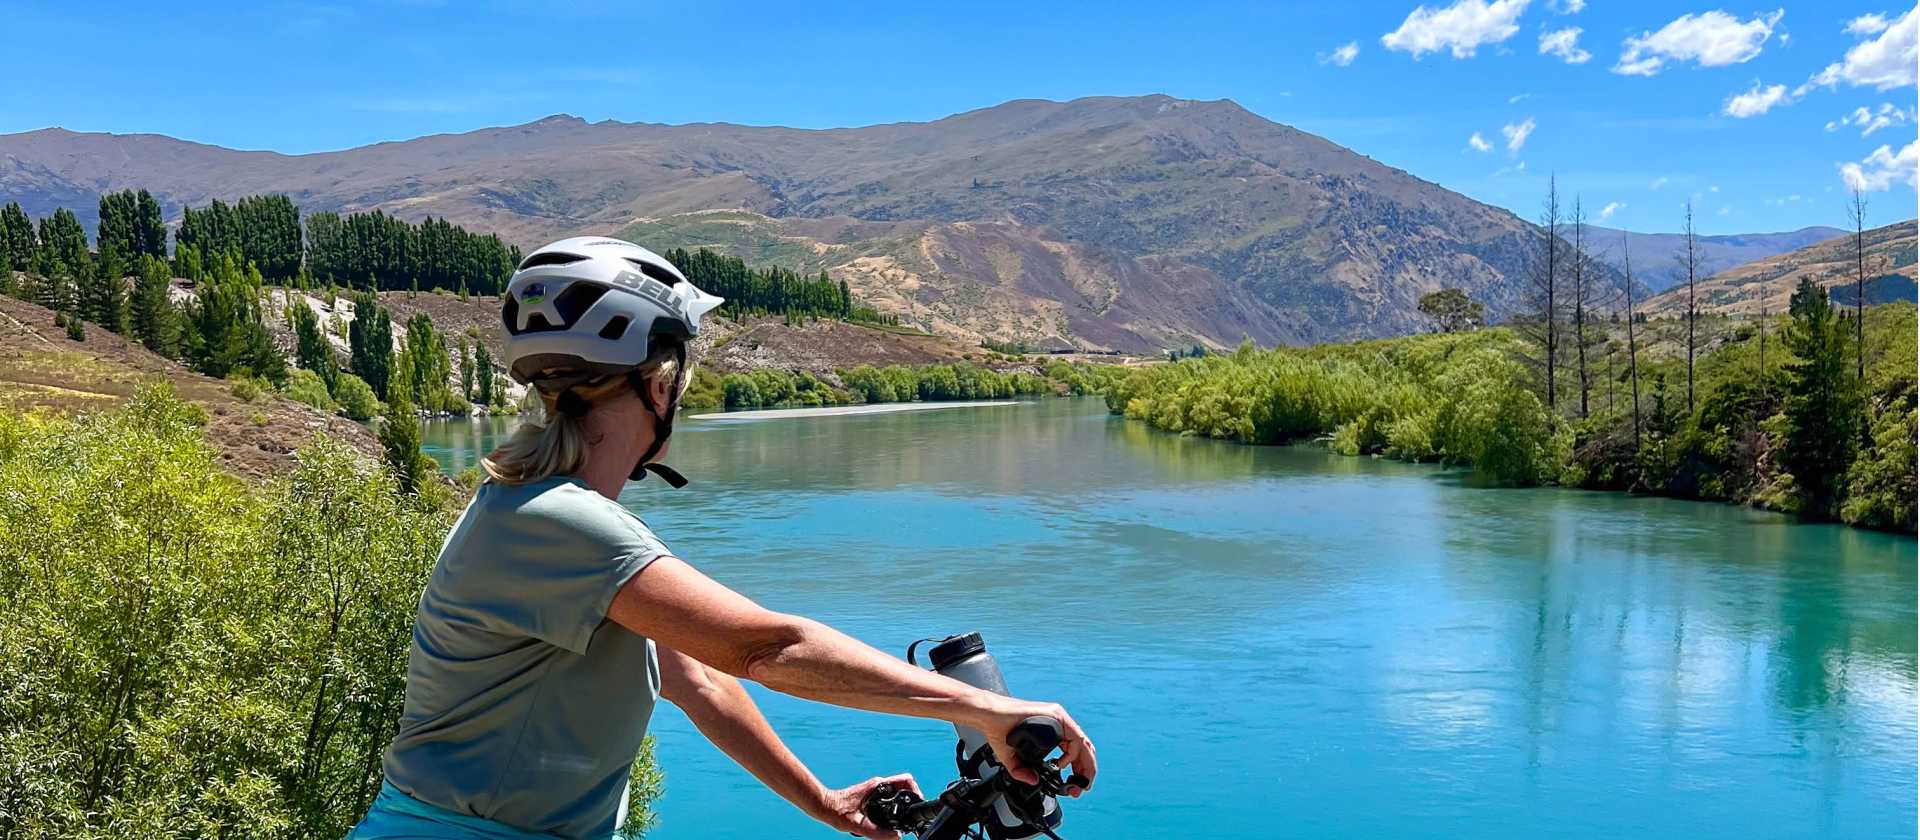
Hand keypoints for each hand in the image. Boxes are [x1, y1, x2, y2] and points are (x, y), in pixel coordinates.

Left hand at [813, 773, 921, 838]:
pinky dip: (896, 802)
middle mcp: (878, 785)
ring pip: (898, 789)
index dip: (916, 790)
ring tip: (906, 813)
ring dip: (904, 798)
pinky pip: (890, 794)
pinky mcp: (871, 793)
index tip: (917, 802)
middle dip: (913, 796)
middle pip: (905, 784)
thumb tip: (896, 837)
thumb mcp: (857, 825)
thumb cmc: (837, 811)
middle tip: (913, 810)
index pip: (906, 780)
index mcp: (878, 786)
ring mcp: (875, 788)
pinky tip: (892, 815)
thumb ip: (876, 832)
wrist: (824, 806)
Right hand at [975, 698, 1096, 795]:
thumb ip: (1022, 772)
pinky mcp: (1056, 715)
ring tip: (1081, 780)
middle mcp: (1059, 724)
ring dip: (1086, 764)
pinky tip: (1064, 764)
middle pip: (1083, 748)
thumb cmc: (1000, 731)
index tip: (1077, 784)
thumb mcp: (1012, 758)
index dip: (1080, 769)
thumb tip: (1033, 781)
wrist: (990, 716)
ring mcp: (1059, 718)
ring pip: (1083, 743)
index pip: (1075, 751)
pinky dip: (1074, 753)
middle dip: (1086, 770)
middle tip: (1082, 787)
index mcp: (1053, 731)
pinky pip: (1074, 736)